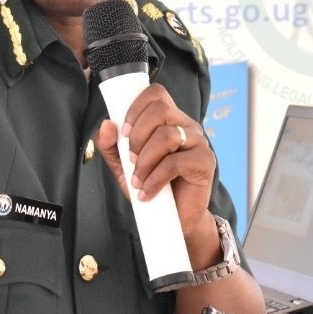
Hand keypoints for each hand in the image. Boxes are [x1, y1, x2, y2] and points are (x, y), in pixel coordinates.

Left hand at [94, 83, 214, 235]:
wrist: (174, 219)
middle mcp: (186, 125)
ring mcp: (199, 142)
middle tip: (130, 159)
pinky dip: (155, 179)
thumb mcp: (123, 167)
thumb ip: (111, 146)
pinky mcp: (206, 162)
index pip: (156, 94)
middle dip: (138, 135)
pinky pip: (176, 162)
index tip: (123, 132)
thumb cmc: (150, 186)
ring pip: (167, 136)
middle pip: (161, 110)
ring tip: (137, 181)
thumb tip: (106, 125)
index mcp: (169, 119)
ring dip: (145, 160)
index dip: (136, 107)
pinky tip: (147, 192)